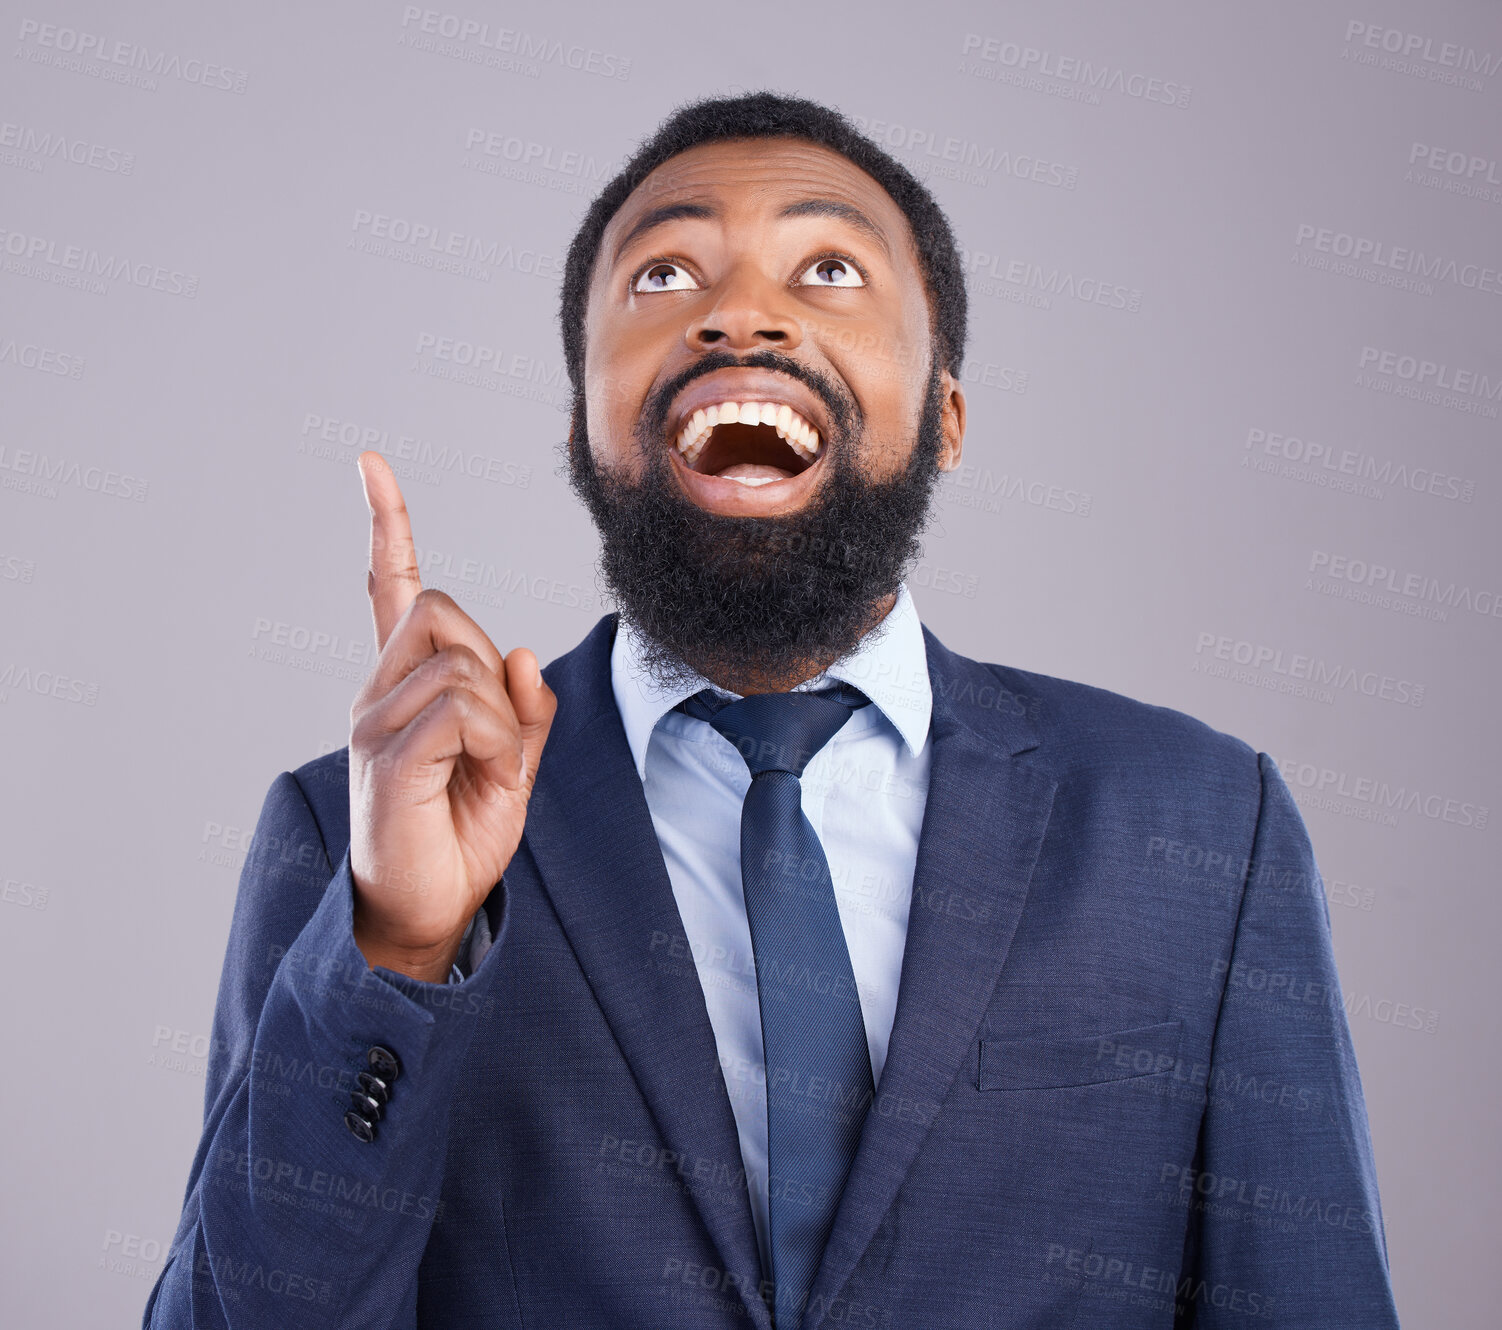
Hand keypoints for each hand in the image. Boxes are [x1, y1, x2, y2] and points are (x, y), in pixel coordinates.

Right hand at [347, 452, 555, 981]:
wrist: (427, 914)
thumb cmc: (460, 839)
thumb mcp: (514, 769)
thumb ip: (524, 712)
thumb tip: (519, 651)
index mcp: (403, 687)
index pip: (388, 590)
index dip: (388, 526)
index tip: (372, 463)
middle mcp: (376, 694)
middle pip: (443, 610)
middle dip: (490, 664)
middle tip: (496, 740)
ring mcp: (373, 724)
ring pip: (461, 660)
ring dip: (502, 716)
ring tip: (488, 770)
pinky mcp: (386, 760)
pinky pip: (462, 709)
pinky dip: (497, 740)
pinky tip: (484, 778)